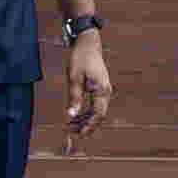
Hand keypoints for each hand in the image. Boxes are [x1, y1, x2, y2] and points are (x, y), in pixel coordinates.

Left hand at [62, 33, 113, 150]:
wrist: (88, 43)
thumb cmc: (80, 58)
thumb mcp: (74, 77)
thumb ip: (74, 97)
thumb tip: (71, 115)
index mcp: (102, 89)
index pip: (98, 114)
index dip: (89, 126)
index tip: (78, 134)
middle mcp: (105, 91)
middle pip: (98, 115)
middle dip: (86, 126)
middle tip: (71, 132)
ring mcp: (104, 90)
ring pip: (97, 111)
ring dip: (85, 120)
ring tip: (71, 126)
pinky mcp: (99, 88)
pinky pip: (95, 105)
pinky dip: (86, 112)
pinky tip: (76, 115)